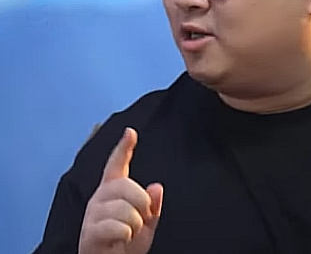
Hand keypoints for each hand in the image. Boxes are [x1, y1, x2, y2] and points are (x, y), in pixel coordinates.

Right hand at [78, 128, 163, 253]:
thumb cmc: (126, 245)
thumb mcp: (147, 224)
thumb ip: (152, 205)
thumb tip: (156, 187)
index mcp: (114, 191)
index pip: (117, 164)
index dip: (124, 147)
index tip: (130, 132)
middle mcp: (100, 198)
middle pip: (124, 185)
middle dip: (141, 203)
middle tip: (141, 218)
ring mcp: (92, 214)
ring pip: (123, 208)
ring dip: (135, 224)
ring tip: (129, 233)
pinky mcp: (89, 233)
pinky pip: (117, 227)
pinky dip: (126, 235)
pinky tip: (121, 240)